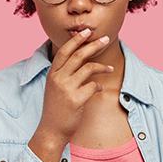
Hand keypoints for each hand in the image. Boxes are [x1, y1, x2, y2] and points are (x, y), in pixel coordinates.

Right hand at [37, 28, 113, 142]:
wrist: (52, 130)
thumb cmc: (57, 108)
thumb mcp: (55, 87)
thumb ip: (65, 73)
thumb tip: (82, 59)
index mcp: (52, 74)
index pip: (64, 51)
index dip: (76, 40)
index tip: (87, 31)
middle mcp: (58, 79)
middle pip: (78, 55)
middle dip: (93, 45)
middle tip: (105, 39)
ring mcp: (66, 89)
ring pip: (88, 68)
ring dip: (102, 66)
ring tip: (110, 68)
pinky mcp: (76, 100)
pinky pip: (93, 86)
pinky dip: (99, 85)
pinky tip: (100, 88)